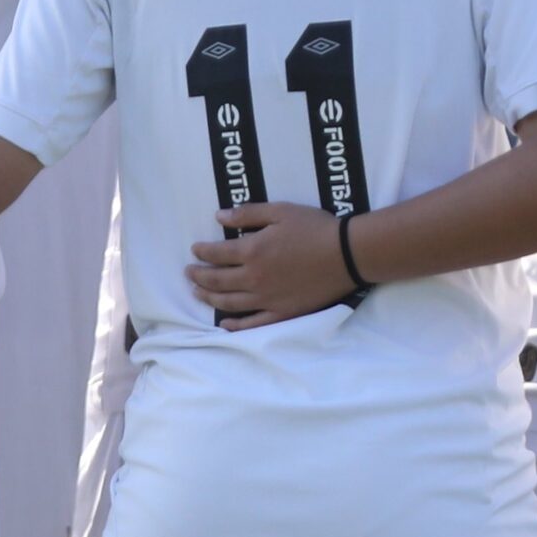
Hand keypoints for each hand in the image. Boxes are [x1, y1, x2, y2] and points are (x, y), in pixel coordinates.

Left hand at [187, 202, 350, 329]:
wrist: (347, 254)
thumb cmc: (315, 228)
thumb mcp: (281, 211)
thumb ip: (248, 214)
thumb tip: (219, 216)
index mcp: (252, 251)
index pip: (217, 254)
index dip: (202, 252)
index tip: (195, 250)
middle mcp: (253, 278)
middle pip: (217, 280)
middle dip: (199, 276)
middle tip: (189, 272)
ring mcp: (267, 299)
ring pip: (229, 302)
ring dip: (209, 297)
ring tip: (198, 293)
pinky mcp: (282, 313)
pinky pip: (253, 323)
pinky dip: (235, 325)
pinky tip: (224, 323)